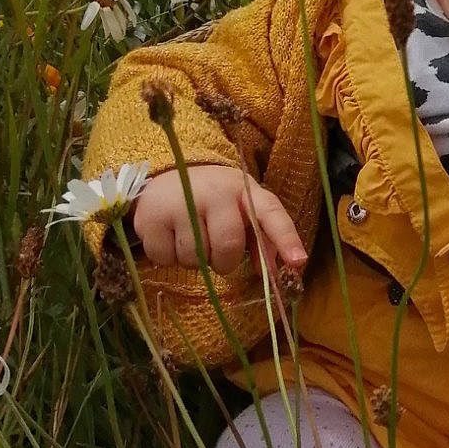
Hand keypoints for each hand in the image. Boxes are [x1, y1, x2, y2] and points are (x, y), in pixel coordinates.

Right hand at [132, 164, 306, 276]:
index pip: (271, 212)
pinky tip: (170, 236)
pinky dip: (169, 258)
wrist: (167, 174)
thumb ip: (262, 240)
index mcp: (244, 190)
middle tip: (218, 253)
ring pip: (195, 258)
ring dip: (195, 260)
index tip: (298, 262)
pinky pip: (166, 259)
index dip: (286, 238)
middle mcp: (214, 193)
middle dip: (225, 261)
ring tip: (192, 237)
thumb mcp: (241, 209)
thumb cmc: (214, 200)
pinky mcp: (150, 218)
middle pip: (228, 247)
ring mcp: (180, 203)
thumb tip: (278, 273)